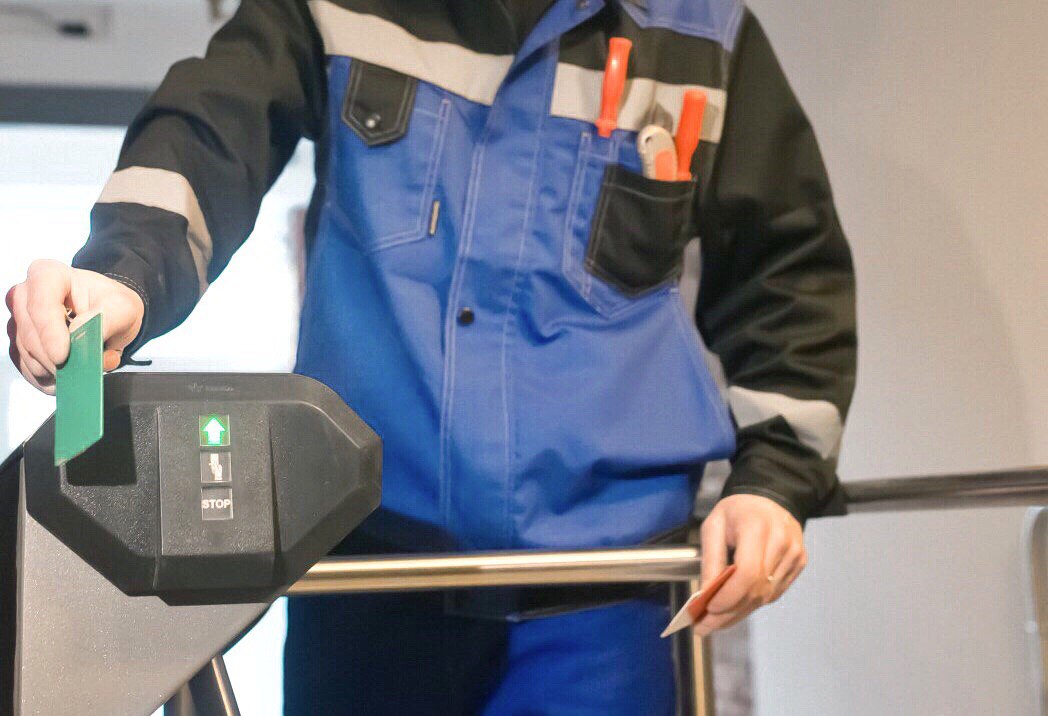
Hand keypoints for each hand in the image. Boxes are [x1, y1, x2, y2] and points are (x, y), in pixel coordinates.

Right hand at [6, 260, 144, 393]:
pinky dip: (51, 379)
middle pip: (31, 336)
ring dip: (57, 371)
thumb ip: (106, 320)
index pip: (40, 304)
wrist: (109, 314)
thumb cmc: (112, 304)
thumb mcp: (123, 308)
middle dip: (57, 360)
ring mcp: (19, 322)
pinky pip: (28, 370)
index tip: (63, 355)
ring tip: (85, 369)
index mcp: (48, 275)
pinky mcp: (19, 345)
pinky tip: (70, 376)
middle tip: (85, 369)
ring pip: (29, 356)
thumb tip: (81, 334)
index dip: (49, 332)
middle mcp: (25, 296)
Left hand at [695, 494, 806, 634]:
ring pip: (766, 596)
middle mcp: (781, 540)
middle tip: (704, 627)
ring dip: (740, 612)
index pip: (748, 572)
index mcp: (757, 526)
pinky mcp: (799, 563)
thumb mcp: (713, 525)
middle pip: (756, 589)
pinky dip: (753, 603)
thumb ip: (710, 559)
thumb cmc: (737, 511)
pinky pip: (775, 593)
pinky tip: (736, 607)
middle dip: (728, 613)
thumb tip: (706, 594)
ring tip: (716, 621)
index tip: (709, 609)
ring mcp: (794, 554)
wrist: (771, 497)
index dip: (729, 595)